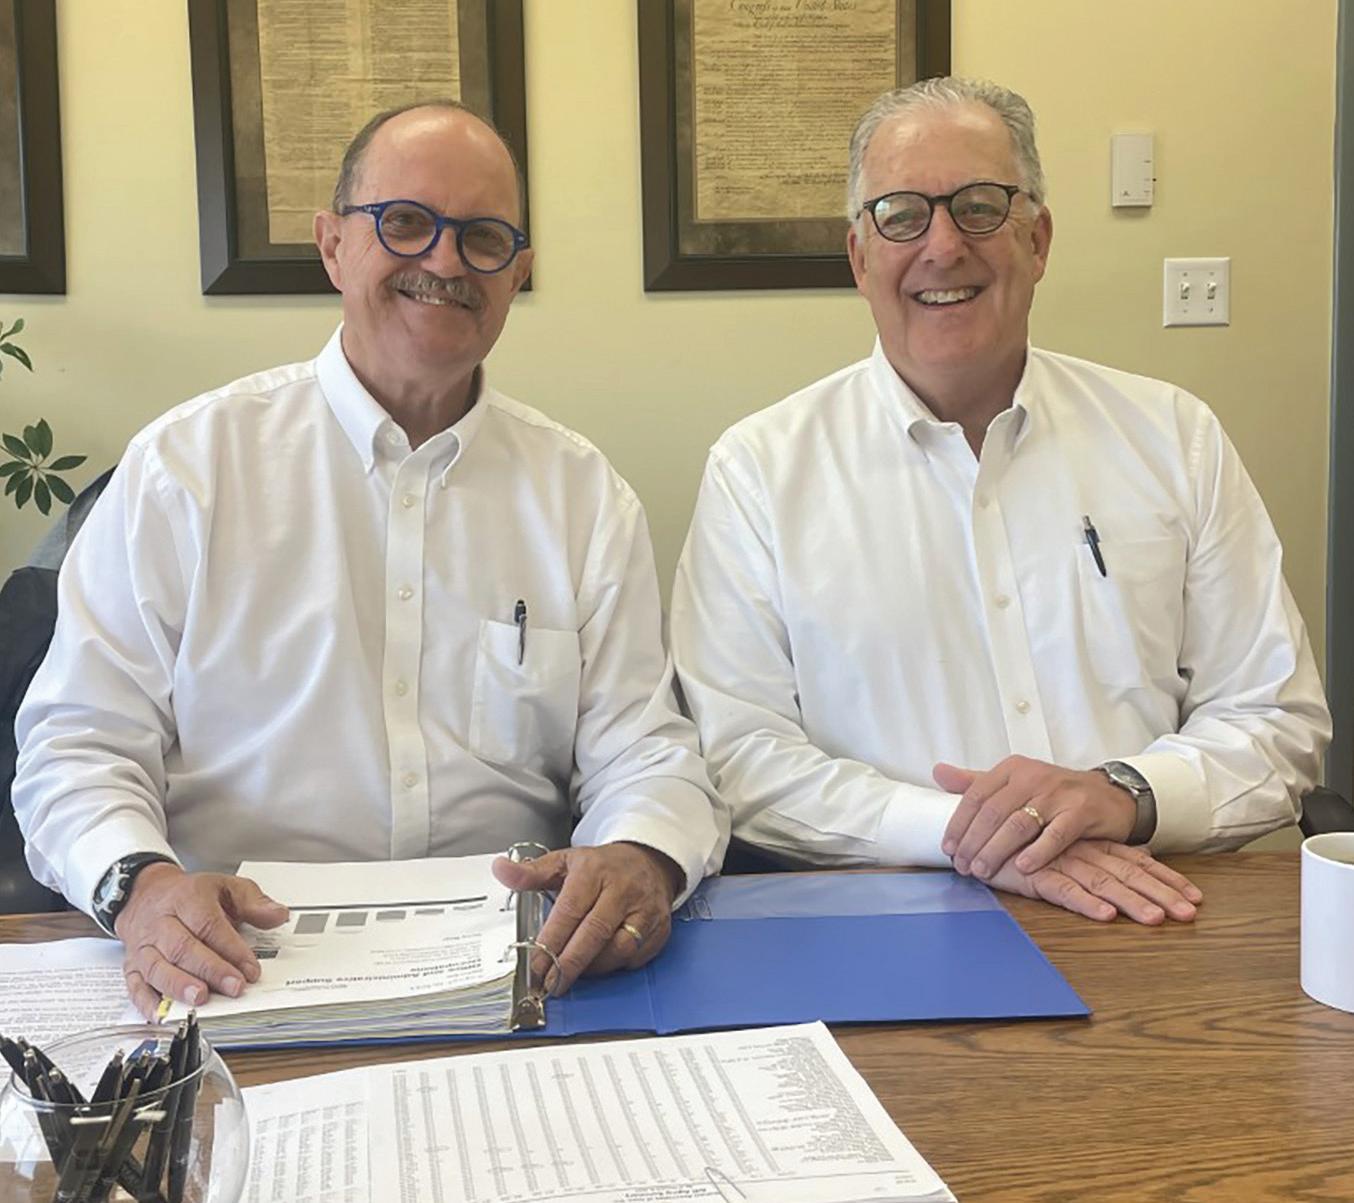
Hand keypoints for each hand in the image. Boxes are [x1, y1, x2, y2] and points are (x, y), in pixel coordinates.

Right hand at [115, 863, 288, 1018]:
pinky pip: (135, 986)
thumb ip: (254, 902)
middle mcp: (162, 923)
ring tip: (200, 999)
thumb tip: (278, 914)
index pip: (209, 925)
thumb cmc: (189, 895)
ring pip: (158, 967)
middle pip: (184, 948)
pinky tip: (164, 1015)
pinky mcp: (132, 966)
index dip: (231, 949)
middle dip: (211, 970)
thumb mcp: (226, 887)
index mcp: (187, 899)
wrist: (145, 894)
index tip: (251, 969)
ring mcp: (144, 946)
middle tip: (233, 987)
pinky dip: (148, 1002)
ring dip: (179, 987)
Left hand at [491, 841, 684, 995]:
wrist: (649, 861)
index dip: (551, 942)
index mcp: (594, 871)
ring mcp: (645, 910)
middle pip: (594, 934)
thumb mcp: (565, 862)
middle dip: (568, 964)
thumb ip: (531, 872)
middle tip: (550, 983)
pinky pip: (635, 958)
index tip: (535, 965)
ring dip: (592, 968)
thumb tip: (501, 869)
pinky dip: (616, 966)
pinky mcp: (660, 929)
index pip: (570, 911)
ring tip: (572, 973)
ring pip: (618, 950)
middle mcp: (622, 890)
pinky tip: (600, 964)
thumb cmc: (602, 867)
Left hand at [936, 756, 1136, 879]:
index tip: (947, 848)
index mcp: (1012, 769)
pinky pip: (1056, 834)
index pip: (976, 795)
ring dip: (997, 850)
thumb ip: (976, 781)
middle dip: (973, 842)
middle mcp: (1032, 776)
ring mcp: (1058, 793)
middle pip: (994, 812)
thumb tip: (937, 772)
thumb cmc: (1054, 793)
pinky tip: (1022, 868)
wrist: (1107, 795)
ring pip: (1019, 824)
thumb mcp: (1014, 782)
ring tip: (982, 870)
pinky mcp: (1081, 811)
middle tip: (962, 866)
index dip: (958, 823)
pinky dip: (1038, 852)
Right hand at [986, 839, 1202, 923]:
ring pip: (1101, 883)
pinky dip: (1084, 902)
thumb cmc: (1022, 841)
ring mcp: (1058, 864)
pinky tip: (1104, 914)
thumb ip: (1099, 850)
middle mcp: (1080, 853)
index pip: (1135, 861)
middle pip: (1127, 874)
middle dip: (1159, 894)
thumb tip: (1141, 854)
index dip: (1165, 878)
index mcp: (1090, 845)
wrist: (977, 832)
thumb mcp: (1065, 846)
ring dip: (1129, 901)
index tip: (1194, 897)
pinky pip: (1063, 890)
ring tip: (1155, 919)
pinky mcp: (1034, 875)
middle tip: (1189, 914)